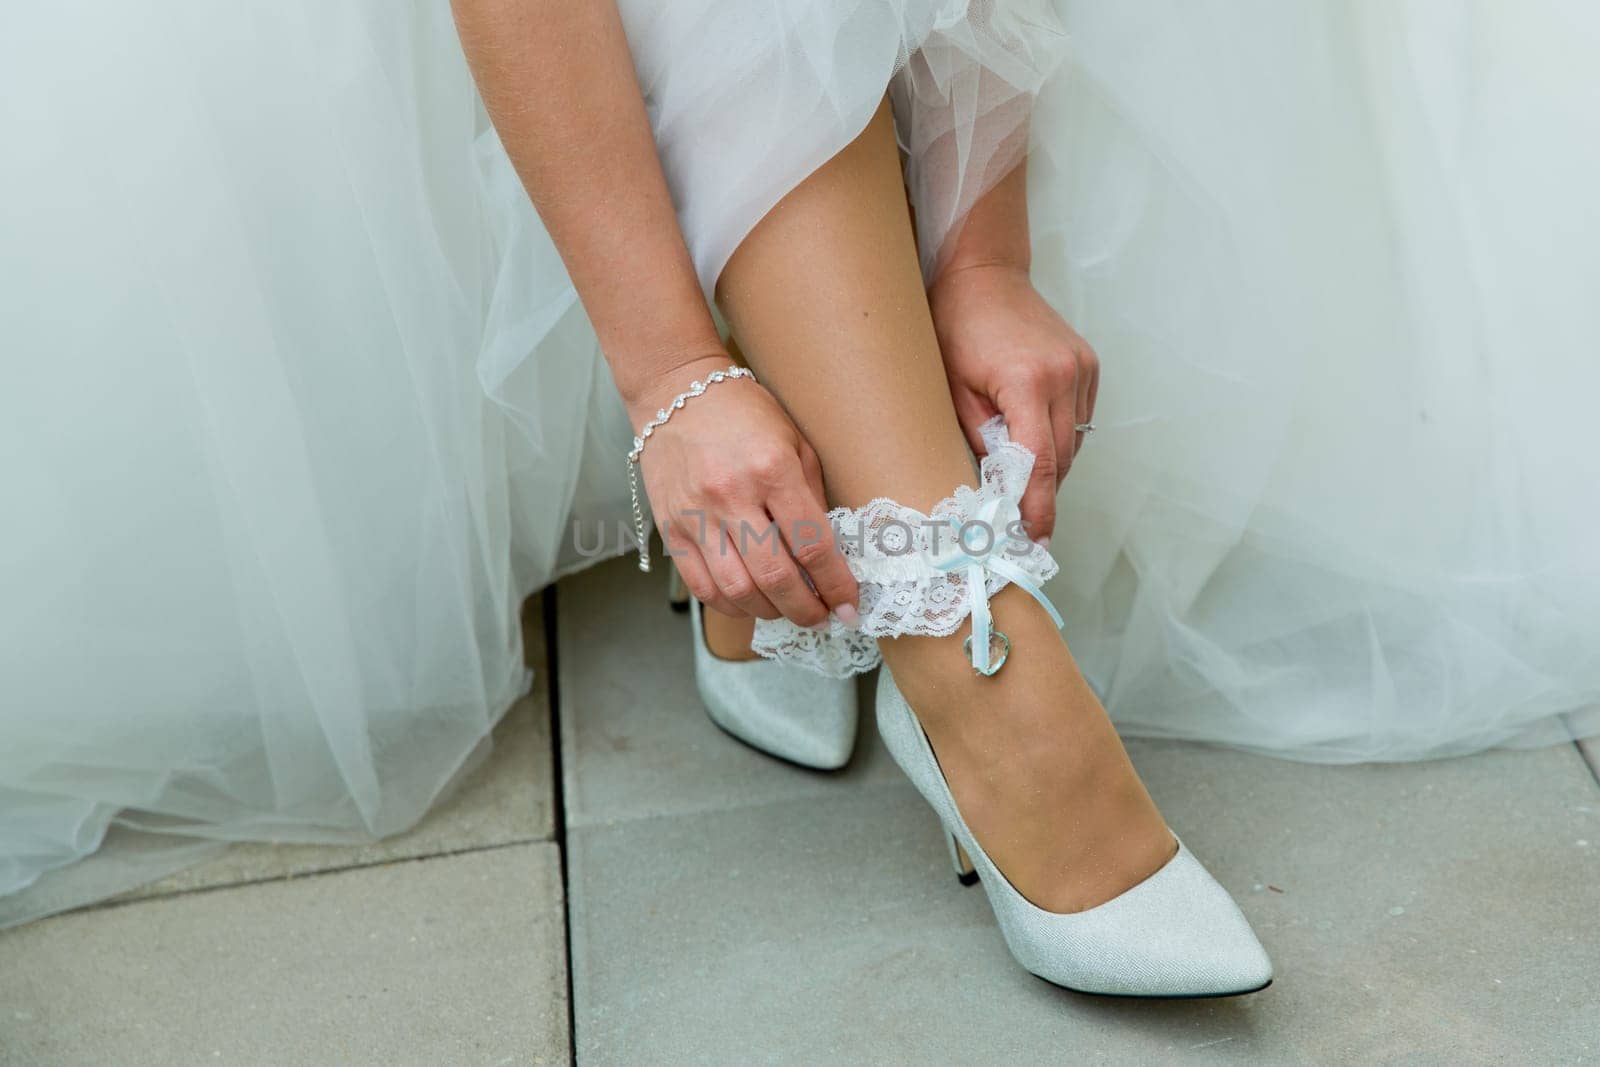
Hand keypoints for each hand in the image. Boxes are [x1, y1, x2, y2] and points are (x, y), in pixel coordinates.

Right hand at [626, 353, 858, 625]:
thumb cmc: (744, 415)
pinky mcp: (671, 528)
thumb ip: (813, 499)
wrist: (676, 394)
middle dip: (806, 609)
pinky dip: (730, 605)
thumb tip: (831, 556)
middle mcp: (732, 496)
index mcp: (772, 470)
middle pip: (775, 578)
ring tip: (787, 610)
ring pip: (737, 590)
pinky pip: (702, 586)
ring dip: (770, 612)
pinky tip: (749, 602)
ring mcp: (696, 515)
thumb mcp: (795, 443)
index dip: (837, 585)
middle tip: (821, 617)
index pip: (813, 545)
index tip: (849, 607)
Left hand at [928, 264, 1099, 542]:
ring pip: (1073, 443)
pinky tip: (1032, 438)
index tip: (1033, 539)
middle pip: (1060, 459)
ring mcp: (1081, 368)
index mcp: (1027, 381)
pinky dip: (1058, 438)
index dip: (1036, 507)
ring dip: (1049, 467)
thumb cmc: (955, 326)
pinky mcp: (1087, 365)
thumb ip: (978, 438)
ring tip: (1020, 480)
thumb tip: (993, 489)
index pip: (1038, 462)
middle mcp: (1064, 375)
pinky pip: (1077, 419)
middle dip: (1041, 494)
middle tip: (1020, 525)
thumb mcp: (951, 388)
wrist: (983, 273)